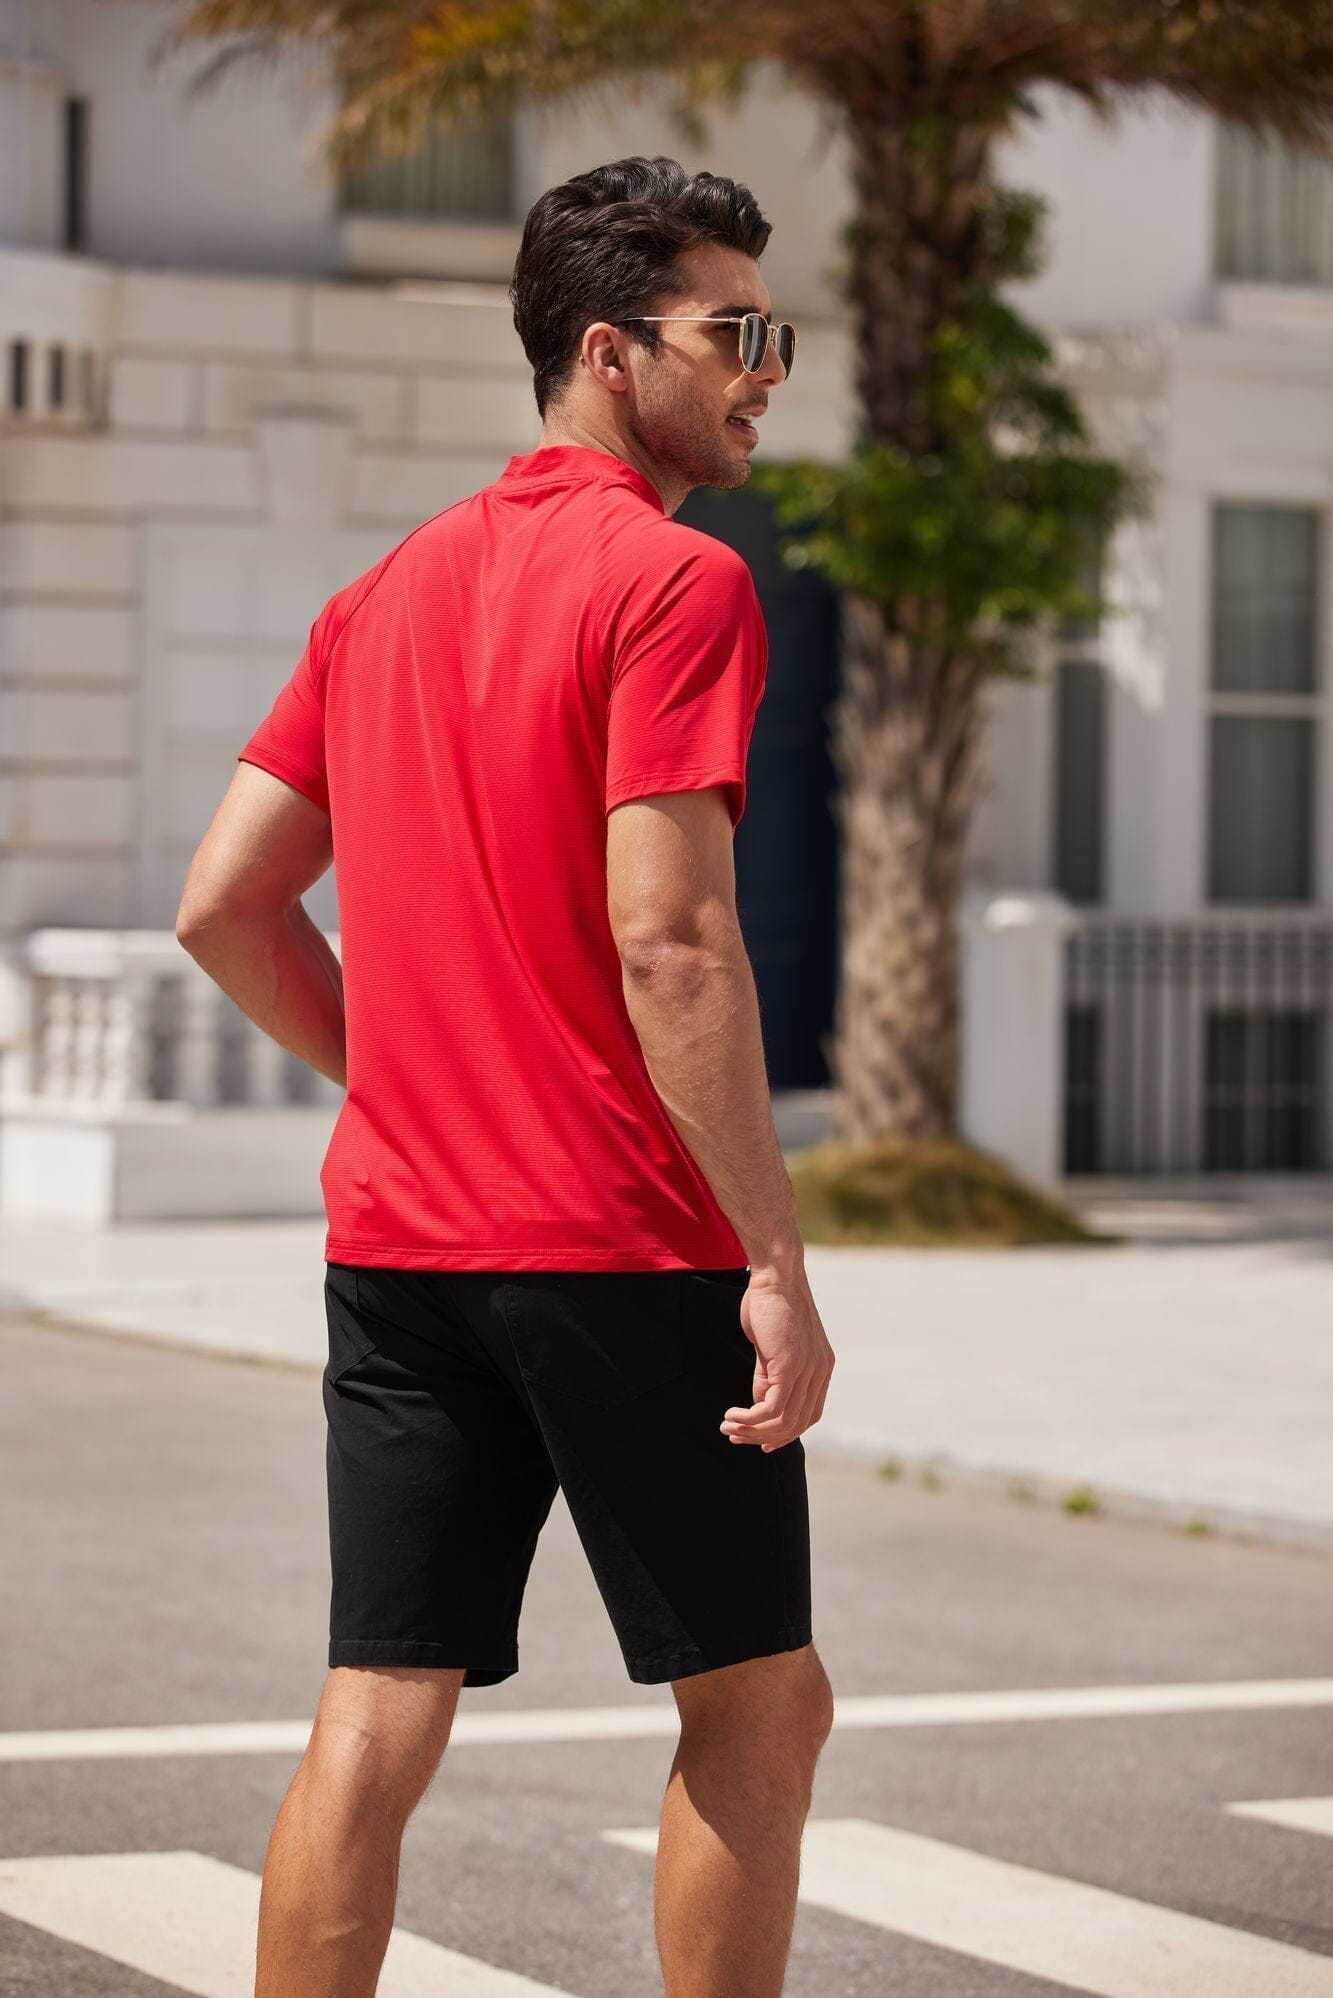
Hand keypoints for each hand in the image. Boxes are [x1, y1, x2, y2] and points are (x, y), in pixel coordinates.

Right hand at [719, 1266, 834, 1452]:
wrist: (776, 1275)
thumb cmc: (769, 1304)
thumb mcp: (770, 1347)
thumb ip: (768, 1376)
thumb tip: (758, 1405)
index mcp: (821, 1368)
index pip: (809, 1416)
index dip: (785, 1433)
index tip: (759, 1441)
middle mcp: (821, 1372)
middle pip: (797, 1424)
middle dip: (764, 1437)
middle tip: (734, 1436)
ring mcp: (809, 1370)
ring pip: (784, 1421)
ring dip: (753, 1430)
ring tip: (728, 1427)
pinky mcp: (791, 1366)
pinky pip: (773, 1408)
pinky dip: (751, 1418)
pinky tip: (732, 1414)